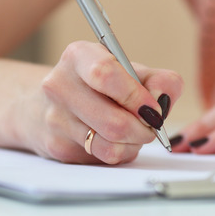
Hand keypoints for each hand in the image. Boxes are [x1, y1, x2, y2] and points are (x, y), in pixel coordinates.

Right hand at [31, 41, 182, 164]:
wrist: (53, 102)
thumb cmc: (101, 85)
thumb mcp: (132, 72)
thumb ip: (160, 81)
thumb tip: (161, 101)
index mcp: (78, 56)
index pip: (105, 75)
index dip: (136, 97)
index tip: (154, 109)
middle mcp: (59, 85)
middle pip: (113, 121)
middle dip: (143, 129)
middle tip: (152, 125)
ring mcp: (55, 118)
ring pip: (110, 145)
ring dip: (134, 143)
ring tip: (134, 131)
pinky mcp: (56, 146)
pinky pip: (103, 158)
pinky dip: (121, 152)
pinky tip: (117, 140)